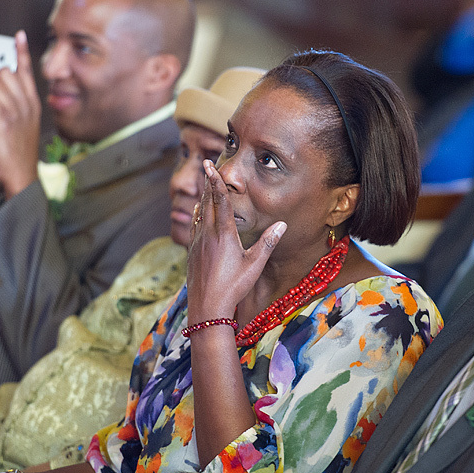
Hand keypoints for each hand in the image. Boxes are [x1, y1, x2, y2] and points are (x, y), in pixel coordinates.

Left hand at [0, 30, 41, 198]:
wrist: (22, 175)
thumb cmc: (20, 152)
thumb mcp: (24, 124)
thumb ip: (19, 105)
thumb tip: (10, 90)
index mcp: (32, 103)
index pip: (27, 71)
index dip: (21, 52)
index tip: (16, 36)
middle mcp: (26, 103)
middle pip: (8, 70)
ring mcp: (15, 111)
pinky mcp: (1, 121)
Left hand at [185, 160, 285, 324]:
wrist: (207, 307)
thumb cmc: (234, 287)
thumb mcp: (255, 265)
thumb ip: (267, 243)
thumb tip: (282, 225)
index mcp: (224, 235)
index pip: (220, 201)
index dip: (216, 181)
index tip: (210, 165)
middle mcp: (207, 234)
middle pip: (207, 203)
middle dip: (208, 183)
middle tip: (208, 166)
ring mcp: (197, 243)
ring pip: (199, 214)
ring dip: (202, 198)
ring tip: (205, 184)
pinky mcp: (191, 252)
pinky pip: (194, 226)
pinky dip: (197, 214)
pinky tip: (197, 212)